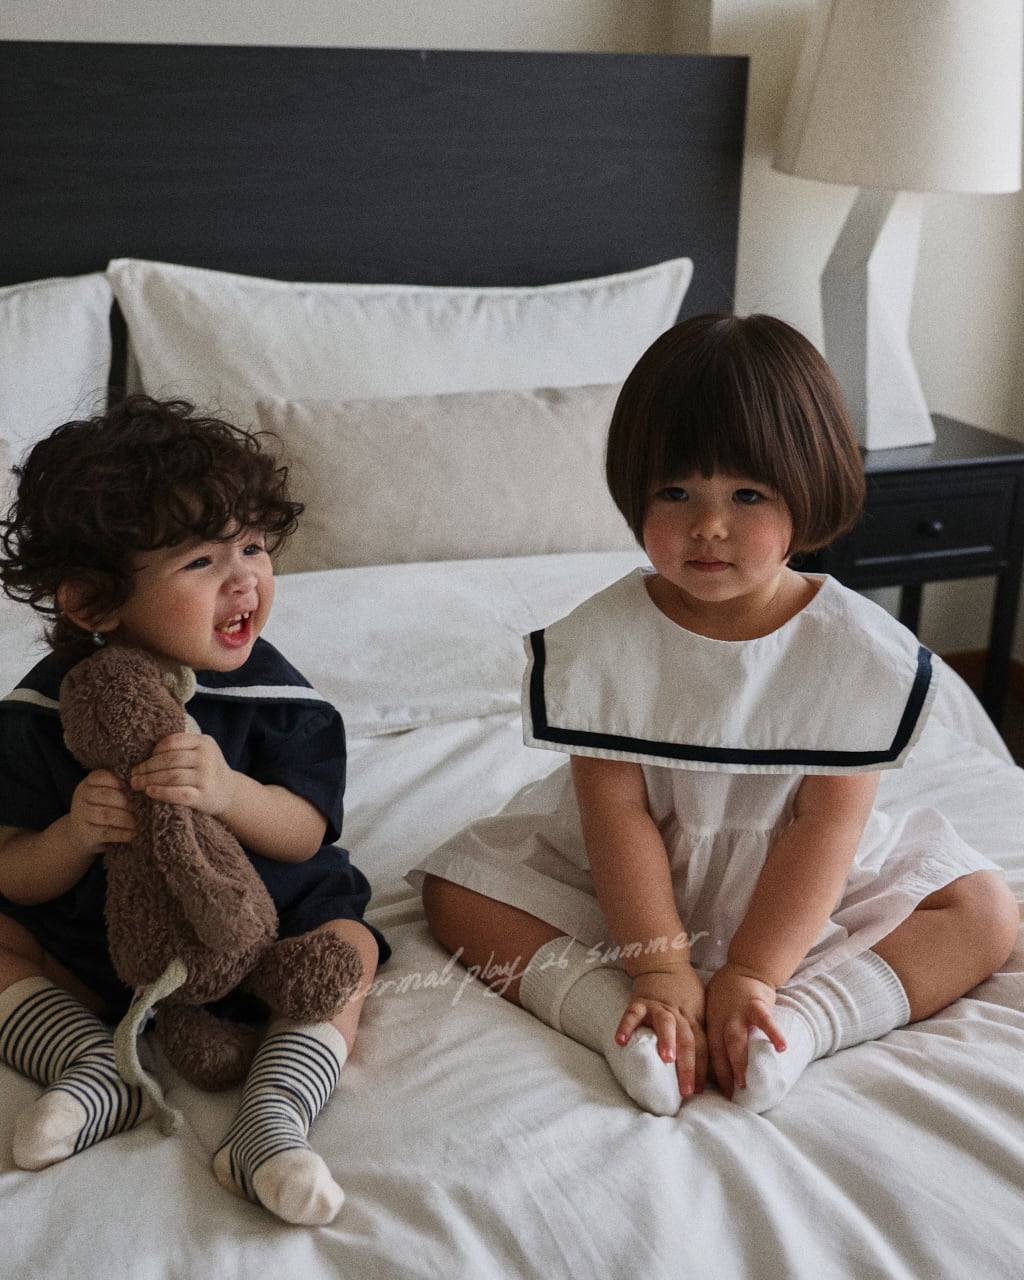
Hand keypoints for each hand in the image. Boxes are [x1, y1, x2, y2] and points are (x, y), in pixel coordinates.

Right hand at [68, 769, 135, 850]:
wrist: (81, 832)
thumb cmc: (100, 807)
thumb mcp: (104, 793)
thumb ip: (117, 787)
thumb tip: (141, 786)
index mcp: (88, 783)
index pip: (101, 776)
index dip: (118, 781)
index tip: (133, 787)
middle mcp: (81, 797)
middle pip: (105, 795)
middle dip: (125, 800)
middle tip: (138, 806)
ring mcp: (81, 815)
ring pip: (105, 814)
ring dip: (125, 818)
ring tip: (138, 821)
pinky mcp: (86, 833)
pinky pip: (105, 832)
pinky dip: (121, 833)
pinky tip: (133, 834)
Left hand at [130, 733, 237, 815]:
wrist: (229, 793)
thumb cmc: (206, 771)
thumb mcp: (201, 753)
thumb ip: (181, 749)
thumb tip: (144, 754)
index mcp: (205, 742)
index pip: (173, 741)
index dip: (155, 750)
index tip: (145, 759)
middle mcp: (207, 758)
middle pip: (170, 760)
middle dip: (147, 767)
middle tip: (133, 774)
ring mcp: (207, 777)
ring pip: (172, 776)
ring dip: (149, 780)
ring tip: (136, 784)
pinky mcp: (204, 796)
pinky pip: (178, 793)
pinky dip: (161, 792)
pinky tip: (150, 792)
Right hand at [616, 962, 707, 1096]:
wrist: (664, 963)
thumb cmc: (684, 991)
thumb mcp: (700, 1009)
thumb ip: (702, 1031)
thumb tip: (713, 1065)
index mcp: (695, 1019)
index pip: (703, 1047)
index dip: (703, 1069)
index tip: (701, 1091)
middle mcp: (679, 1014)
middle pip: (688, 1041)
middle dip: (688, 1067)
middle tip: (687, 1090)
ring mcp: (659, 1007)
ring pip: (666, 1024)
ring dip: (667, 1041)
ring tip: (667, 1059)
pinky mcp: (640, 1001)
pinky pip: (632, 1013)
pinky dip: (626, 1026)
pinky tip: (620, 1041)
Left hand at [705, 964, 785, 1097]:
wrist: (743, 969)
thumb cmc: (727, 996)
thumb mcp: (712, 1012)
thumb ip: (715, 1034)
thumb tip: (711, 1066)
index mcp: (712, 1025)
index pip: (708, 1053)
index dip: (709, 1074)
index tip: (711, 1093)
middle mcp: (721, 1021)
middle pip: (719, 1050)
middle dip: (722, 1073)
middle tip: (727, 1095)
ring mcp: (738, 1013)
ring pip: (735, 1039)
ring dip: (738, 1061)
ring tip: (744, 1081)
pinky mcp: (755, 1004)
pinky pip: (764, 1020)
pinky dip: (772, 1033)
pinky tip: (782, 1048)